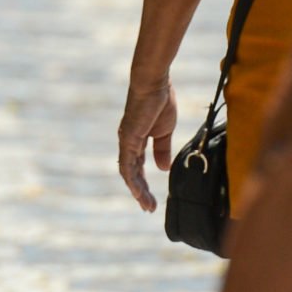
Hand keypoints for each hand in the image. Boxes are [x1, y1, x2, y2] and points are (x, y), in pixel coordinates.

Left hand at [118, 75, 176, 211]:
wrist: (154, 84)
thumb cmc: (160, 101)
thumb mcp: (165, 131)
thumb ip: (162, 149)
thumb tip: (163, 168)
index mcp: (136, 140)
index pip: (137, 167)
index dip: (143, 183)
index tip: (151, 199)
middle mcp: (128, 143)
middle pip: (132, 173)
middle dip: (140, 192)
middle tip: (148, 208)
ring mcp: (126, 142)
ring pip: (128, 173)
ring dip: (137, 190)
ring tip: (146, 205)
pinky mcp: (127, 140)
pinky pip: (127, 165)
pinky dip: (132, 180)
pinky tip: (138, 192)